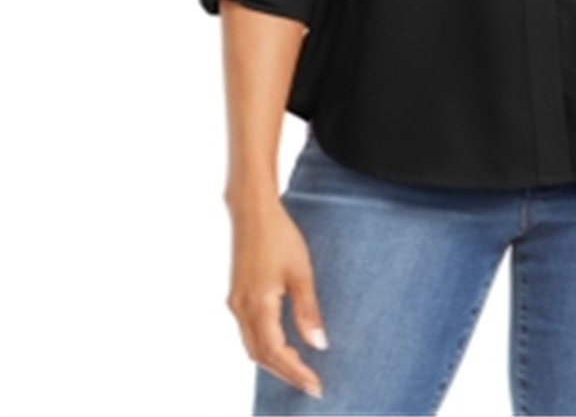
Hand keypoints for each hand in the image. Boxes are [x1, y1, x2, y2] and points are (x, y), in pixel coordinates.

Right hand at [225, 196, 327, 399]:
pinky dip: (264, 345)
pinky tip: (282, 343)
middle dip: (285, 372)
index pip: (276, 353)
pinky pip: (247, 332)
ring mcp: (235, 302)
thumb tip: (318, 345)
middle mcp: (241, 309)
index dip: (295, 373)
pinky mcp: (236, 295)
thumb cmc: (279, 236)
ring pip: (251, 346)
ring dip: (273, 361)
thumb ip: (308, 311)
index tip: (315, 385)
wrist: (252, 211)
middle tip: (310, 383)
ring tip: (299, 368)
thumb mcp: (301, 273)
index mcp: (258, 305)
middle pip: (260, 356)